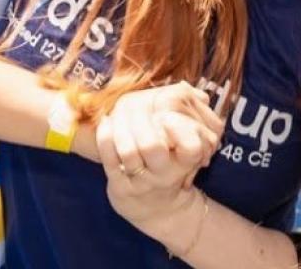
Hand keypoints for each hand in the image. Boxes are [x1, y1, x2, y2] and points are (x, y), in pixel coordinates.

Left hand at [95, 82, 223, 233]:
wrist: (154, 206)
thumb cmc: (172, 165)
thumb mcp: (189, 146)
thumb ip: (193, 116)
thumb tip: (194, 93)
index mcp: (187, 162)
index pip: (191, 148)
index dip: (178, 128)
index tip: (167, 116)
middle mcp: (165, 175)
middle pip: (151, 146)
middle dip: (141, 121)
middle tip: (138, 107)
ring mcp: (141, 182)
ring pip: (128, 151)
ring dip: (121, 125)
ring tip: (119, 112)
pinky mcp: (120, 186)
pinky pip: (109, 158)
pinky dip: (105, 135)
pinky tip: (107, 122)